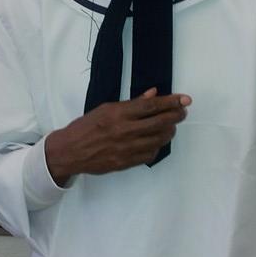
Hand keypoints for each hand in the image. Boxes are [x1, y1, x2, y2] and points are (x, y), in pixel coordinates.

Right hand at [45, 88, 191, 184]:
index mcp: (118, 113)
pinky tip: (157, 141)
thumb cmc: (87, 126)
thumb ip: (132, 103)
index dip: (171, 102)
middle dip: (175, 116)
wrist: (71, 151)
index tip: (184, 99)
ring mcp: (126, 148)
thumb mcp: (106, 108)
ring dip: (169, 131)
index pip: (151, 106)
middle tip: (182, 112)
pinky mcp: (126, 162)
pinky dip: (157, 146)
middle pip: (159, 122)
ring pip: (158, 139)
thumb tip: (153, 93)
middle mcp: (124, 130)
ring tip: (171, 126)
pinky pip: (150, 154)